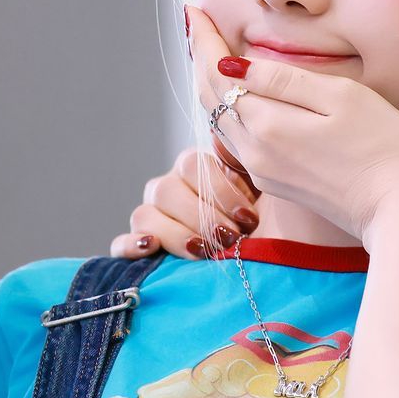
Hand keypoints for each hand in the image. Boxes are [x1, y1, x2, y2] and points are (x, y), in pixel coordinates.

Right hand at [109, 135, 261, 259]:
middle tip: (230, 238)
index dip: (218, 191)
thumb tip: (223, 134)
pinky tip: (150, 248)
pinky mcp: (142, 250)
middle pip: (166, 190)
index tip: (248, 217)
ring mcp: (154, 219)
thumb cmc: (277, 225)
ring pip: (144, 215)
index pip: (191, 165)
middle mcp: (172, 189)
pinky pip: (121, 243)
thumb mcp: (270, 189)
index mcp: (200, 170)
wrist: (276, 264)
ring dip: (175, 234)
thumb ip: (245, 159)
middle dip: (201, 217)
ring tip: (204, 251)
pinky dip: (131, 246)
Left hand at [186, 5, 398, 245]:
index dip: (204, 39)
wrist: (396, 209)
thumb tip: (235, 64)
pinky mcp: (273, 181)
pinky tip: (233, 94)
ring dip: (209, 84)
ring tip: (207, 52)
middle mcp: (254, 150)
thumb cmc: (382, 146)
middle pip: (209, 97)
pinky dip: (225, 109)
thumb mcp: (342, 98)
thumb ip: (286, 80)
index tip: (196, 10)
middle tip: (197, 23)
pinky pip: (234, 139)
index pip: (218, 72)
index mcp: (268, 124)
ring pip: (218, 119)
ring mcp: (261, 170)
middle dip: (199, 57)